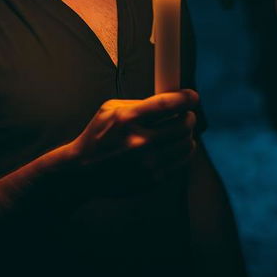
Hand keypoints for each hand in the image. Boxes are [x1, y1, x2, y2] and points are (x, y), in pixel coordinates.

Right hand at [66, 90, 198, 195]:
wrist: (84, 171)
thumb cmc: (98, 136)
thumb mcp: (110, 109)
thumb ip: (140, 103)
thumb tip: (170, 99)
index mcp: (128, 119)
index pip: (167, 105)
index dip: (186, 98)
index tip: (193, 97)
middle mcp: (140, 142)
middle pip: (183, 125)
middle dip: (189, 117)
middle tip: (186, 115)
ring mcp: (148, 163)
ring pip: (187, 144)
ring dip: (187, 135)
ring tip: (178, 132)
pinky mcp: (153, 179)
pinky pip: (182, 161)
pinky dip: (182, 151)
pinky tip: (172, 147)